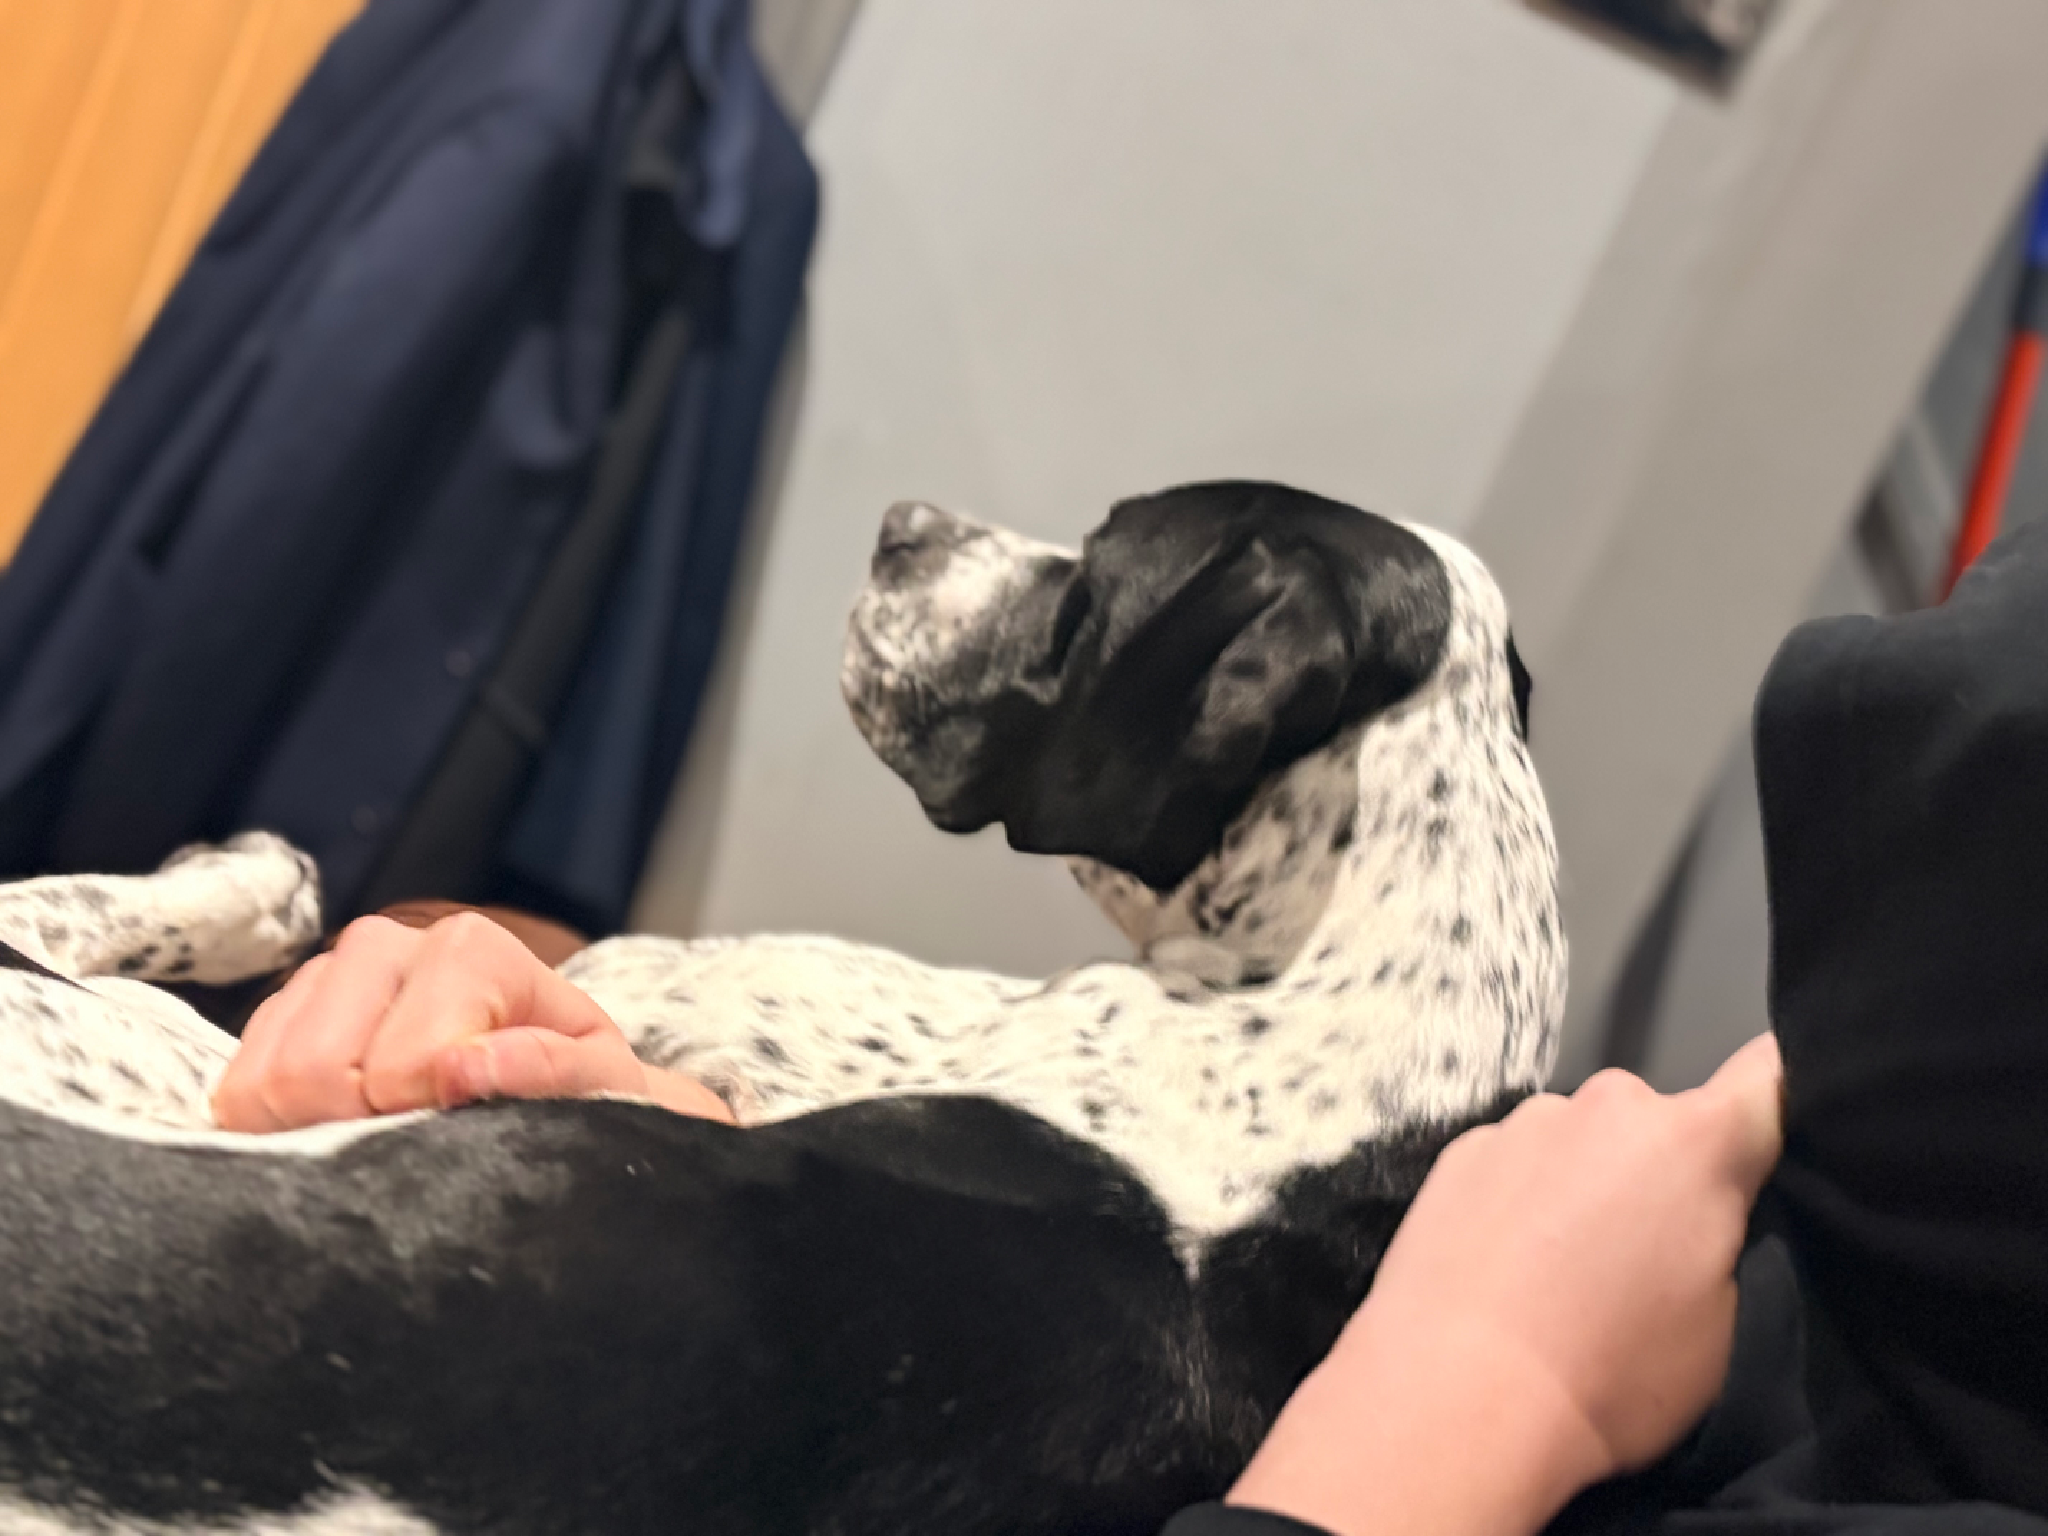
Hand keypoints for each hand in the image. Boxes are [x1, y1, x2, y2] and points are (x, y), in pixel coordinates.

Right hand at [212, 912, 733, 1131]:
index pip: (400, 1066)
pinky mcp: (278, 1020)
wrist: (557, 1084)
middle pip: (310, 1071)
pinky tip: (338, 1137)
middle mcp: (383, 946)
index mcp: (468, 950)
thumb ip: (552, 1072)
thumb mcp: (601, 1086)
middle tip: (409, 1160)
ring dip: (307, 1139)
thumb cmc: (582, 1088)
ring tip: (379, 1148)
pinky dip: (275, 1134)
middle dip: (351, 1137)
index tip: (464, 1144)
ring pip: (261, 1084)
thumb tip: (463, 1067)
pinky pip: (234, 1093)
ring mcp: (322, 979)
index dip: (422, 1126)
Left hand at [1228, 1033, 1783, 1535]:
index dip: (1781, 1100)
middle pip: (1662, 1124)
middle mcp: (1609, 1106)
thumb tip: (1707, 1212)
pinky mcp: (1460, 1149)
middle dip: (1664, 1175)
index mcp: (1695, 1143)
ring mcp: (1525, 1121)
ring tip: (1562, 1272)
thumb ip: (1724, 1235)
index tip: (1774, 1134)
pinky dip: (1523, 1199)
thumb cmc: (1607, 1373)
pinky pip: (1518, 1161)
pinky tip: (1507, 1265)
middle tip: (1646, 1258)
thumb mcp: (1720, 1325)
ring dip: (1587, 1184)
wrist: (1455, 1391)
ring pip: (1584, 1142)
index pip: (1769, 1076)